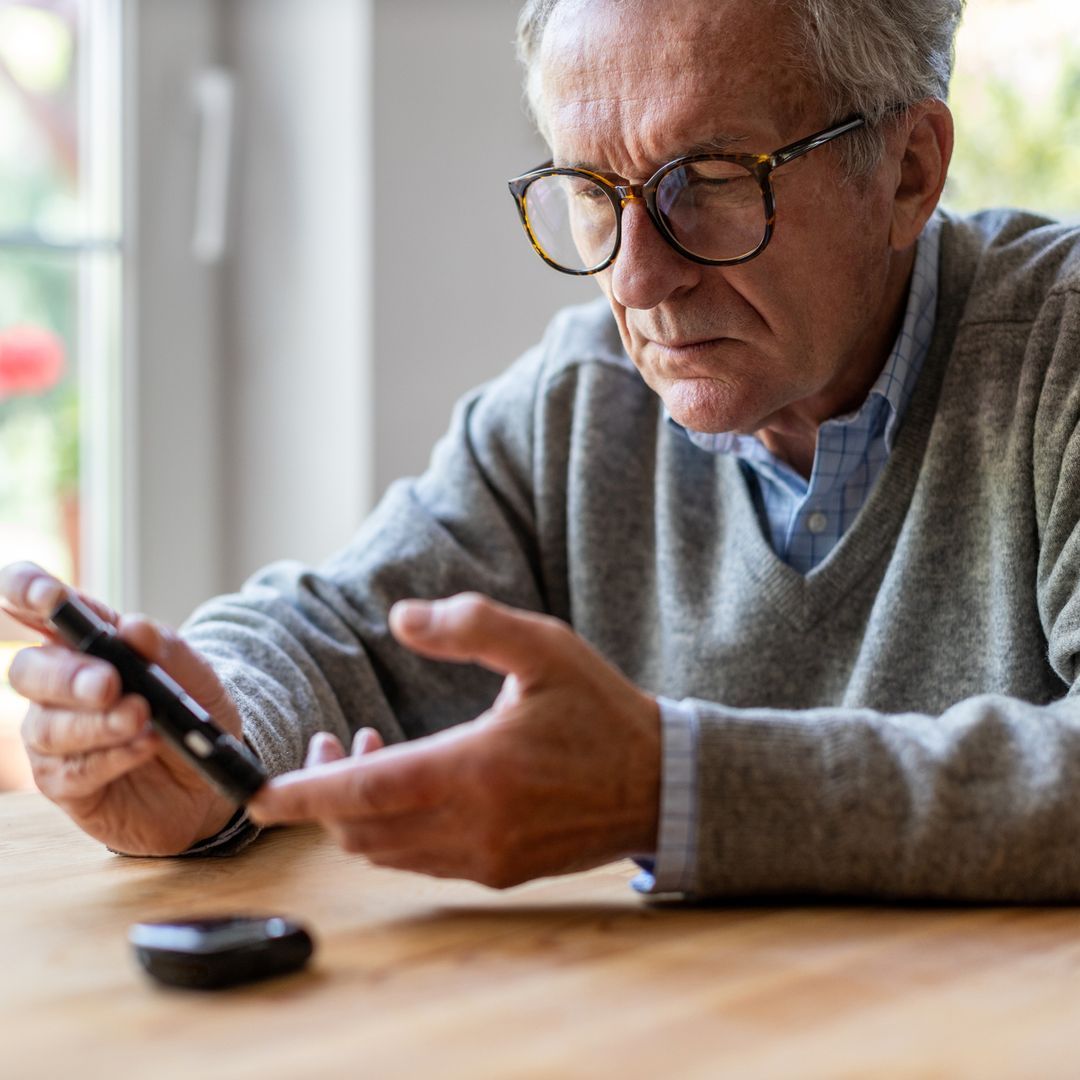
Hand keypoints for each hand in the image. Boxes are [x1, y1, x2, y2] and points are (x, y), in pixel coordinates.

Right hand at [0, 561, 239, 854]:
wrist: (211, 771)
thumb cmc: (192, 710)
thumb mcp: (196, 674)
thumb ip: (167, 649)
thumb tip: (132, 628)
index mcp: (85, 643)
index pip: (36, 607)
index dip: (28, 591)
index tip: (47, 595)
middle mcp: (58, 685)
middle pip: (28, 670)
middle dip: (67, 676)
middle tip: (109, 684)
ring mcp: (55, 735)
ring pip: (47, 727)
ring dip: (97, 723)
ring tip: (141, 718)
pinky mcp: (64, 782)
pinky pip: (70, 772)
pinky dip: (111, 758)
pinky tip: (144, 746)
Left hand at [248, 593, 660, 888]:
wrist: (659, 782)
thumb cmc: (600, 710)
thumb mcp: (545, 647)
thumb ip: (471, 626)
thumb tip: (402, 617)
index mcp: (477, 769)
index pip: (366, 792)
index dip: (304, 794)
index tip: (258, 794)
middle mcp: (474, 825)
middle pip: (362, 830)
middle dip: (327, 795)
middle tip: (335, 743)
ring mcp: (486, 856)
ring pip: (386, 851)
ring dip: (361, 812)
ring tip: (374, 757)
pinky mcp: (498, 871)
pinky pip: (421, 861)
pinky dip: (396, 830)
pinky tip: (415, 788)